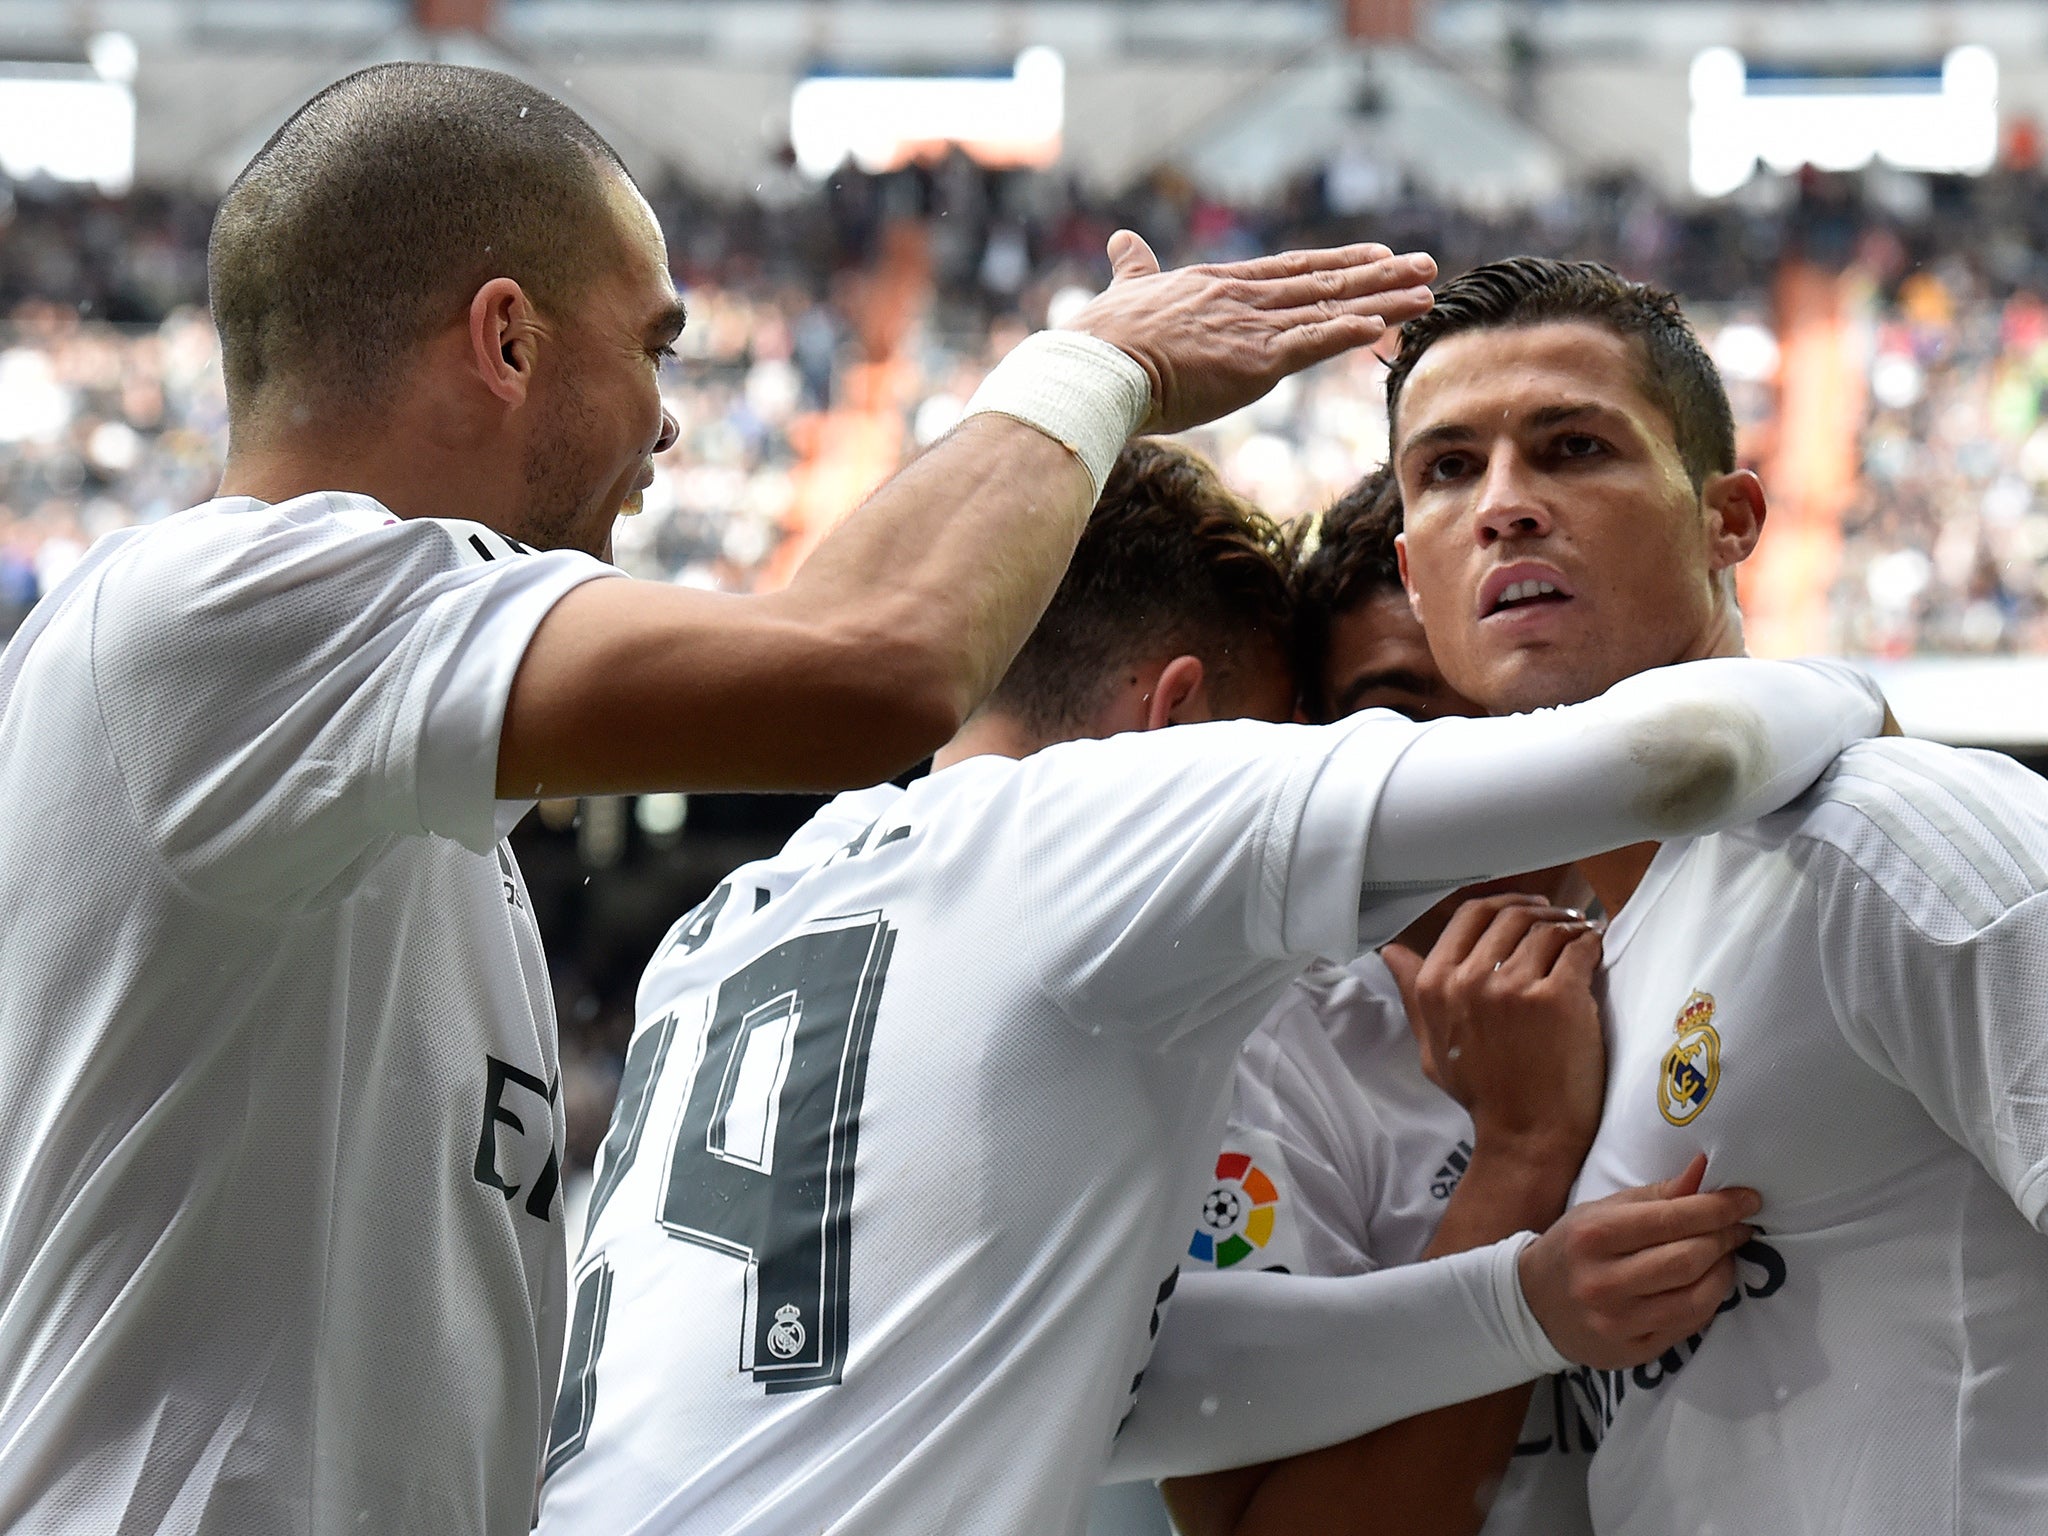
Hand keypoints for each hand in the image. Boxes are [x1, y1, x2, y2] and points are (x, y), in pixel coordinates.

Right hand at [1065, 231, 1436, 434]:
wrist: (1098, 366)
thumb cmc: (1103, 338)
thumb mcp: (1124, 291)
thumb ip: (1134, 267)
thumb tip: (1121, 239)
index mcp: (1217, 284)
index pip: (1292, 269)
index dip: (1339, 263)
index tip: (1376, 256)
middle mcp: (1243, 298)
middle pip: (1325, 282)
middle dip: (1380, 275)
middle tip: (1425, 265)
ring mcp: (1251, 327)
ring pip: (1330, 309)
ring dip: (1384, 302)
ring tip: (1427, 294)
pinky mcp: (1253, 362)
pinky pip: (1312, 344)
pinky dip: (1349, 333)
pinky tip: (1384, 325)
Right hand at [1381, 894, 1605, 1158]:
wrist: (1528, 1135)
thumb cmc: (1482, 1093)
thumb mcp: (1431, 1044)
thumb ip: (1414, 992)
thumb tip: (1390, 952)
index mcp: (1435, 985)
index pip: (1469, 915)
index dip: (1503, 904)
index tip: (1525, 910)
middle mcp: (1469, 980)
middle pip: (1510, 916)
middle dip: (1540, 911)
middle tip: (1561, 918)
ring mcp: (1514, 988)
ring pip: (1546, 928)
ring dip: (1568, 924)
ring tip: (1580, 932)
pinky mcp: (1557, 998)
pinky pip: (1577, 947)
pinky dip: (1589, 941)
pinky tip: (1594, 947)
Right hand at [1519, 1154, 1759, 1369]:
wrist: (1534, 1304)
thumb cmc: (1574, 1247)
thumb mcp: (1603, 1211)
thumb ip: (1657, 1195)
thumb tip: (1705, 1170)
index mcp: (1594, 1235)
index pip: (1671, 1219)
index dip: (1718, 1208)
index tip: (1747, 1199)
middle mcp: (1604, 1281)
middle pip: (1688, 1260)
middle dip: (1725, 1238)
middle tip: (1738, 1226)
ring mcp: (1617, 1322)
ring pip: (1695, 1298)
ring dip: (1723, 1272)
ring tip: (1724, 1255)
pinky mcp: (1630, 1352)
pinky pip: (1687, 1326)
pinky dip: (1707, 1302)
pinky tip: (1706, 1284)